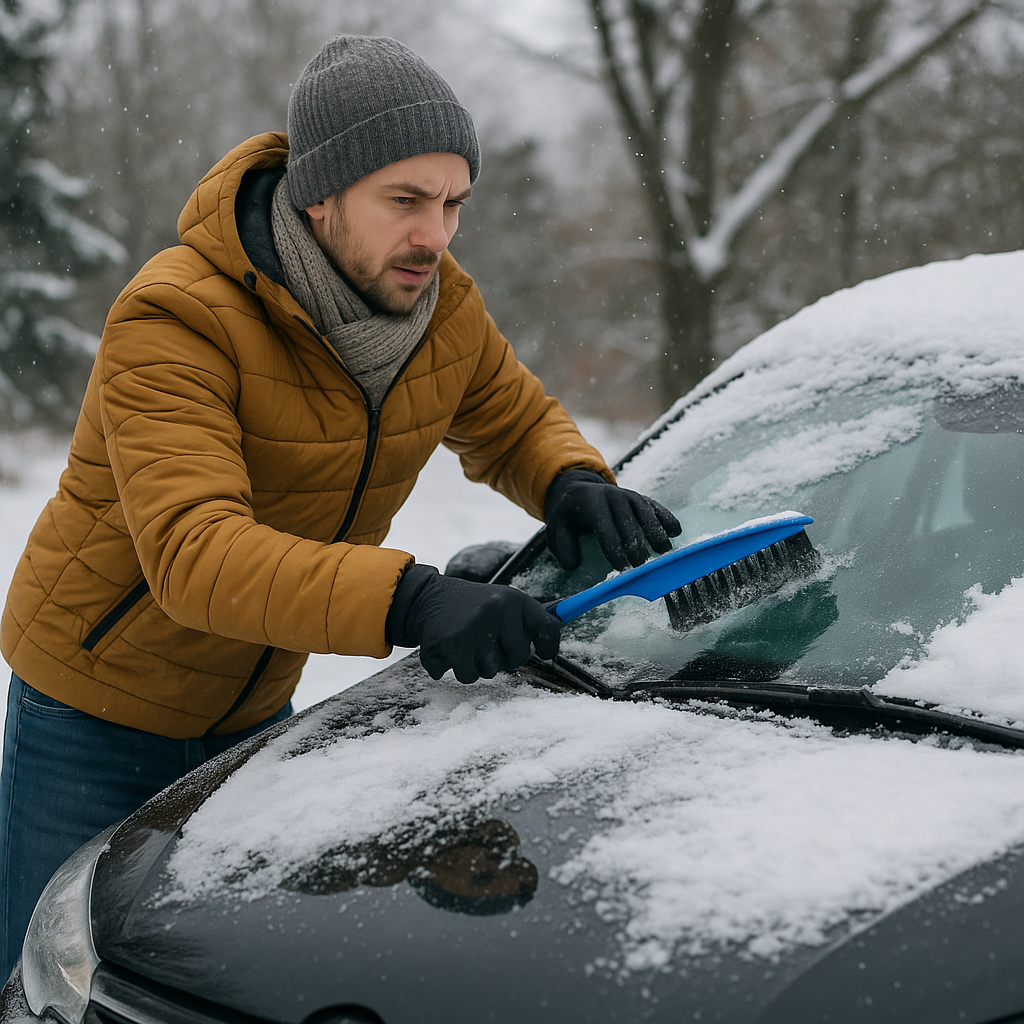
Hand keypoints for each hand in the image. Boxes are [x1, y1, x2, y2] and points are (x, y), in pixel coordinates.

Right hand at [386, 565, 560, 682]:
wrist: (427, 598)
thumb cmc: (473, 606)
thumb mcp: (504, 601)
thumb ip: (530, 620)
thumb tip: (555, 640)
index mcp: (513, 599)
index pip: (547, 628)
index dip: (548, 646)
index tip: (545, 654)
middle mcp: (495, 611)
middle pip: (518, 659)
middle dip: (502, 656)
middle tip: (487, 640)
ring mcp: (472, 628)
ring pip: (489, 672)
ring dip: (477, 664)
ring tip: (466, 642)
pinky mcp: (450, 643)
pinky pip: (466, 676)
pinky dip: (457, 668)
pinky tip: (451, 649)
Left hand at [544, 469, 680, 571]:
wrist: (580, 489)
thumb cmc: (570, 516)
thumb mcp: (557, 528)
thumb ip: (562, 546)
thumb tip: (572, 565)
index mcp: (590, 504)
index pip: (604, 527)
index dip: (613, 547)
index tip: (620, 566)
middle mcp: (612, 496)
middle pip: (627, 521)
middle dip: (635, 544)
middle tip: (641, 565)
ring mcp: (629, 496)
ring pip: (645, 512)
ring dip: (656, 531)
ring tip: (663, 550)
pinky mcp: (642, 499)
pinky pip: (656, 507)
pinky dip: (667, 518)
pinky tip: (675, 532)